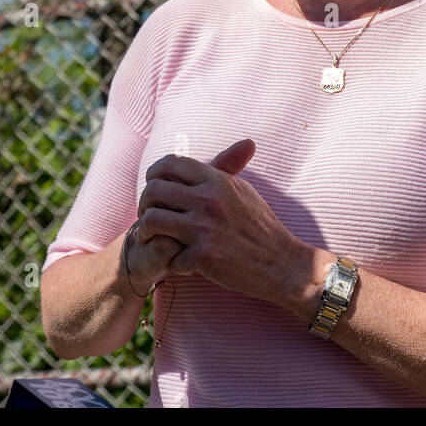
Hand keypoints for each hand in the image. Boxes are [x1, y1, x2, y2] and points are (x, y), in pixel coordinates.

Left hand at [135, 139, 309, 305]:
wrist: (281, 263)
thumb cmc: (260, 226)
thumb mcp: (242, 190)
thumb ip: (218, 173)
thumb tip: (193, 162)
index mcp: (217, 180)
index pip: (170, 163)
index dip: (154, 173)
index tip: (154, 186)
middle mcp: (209, 200)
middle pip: (154, 190)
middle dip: (145, 203)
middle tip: (148, 214)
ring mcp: (205, 228)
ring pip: (152, 220)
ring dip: (146, 230)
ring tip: (151, 236)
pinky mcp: (203, 257)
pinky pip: (167, 256)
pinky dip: (170, 262)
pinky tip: (178, 263)